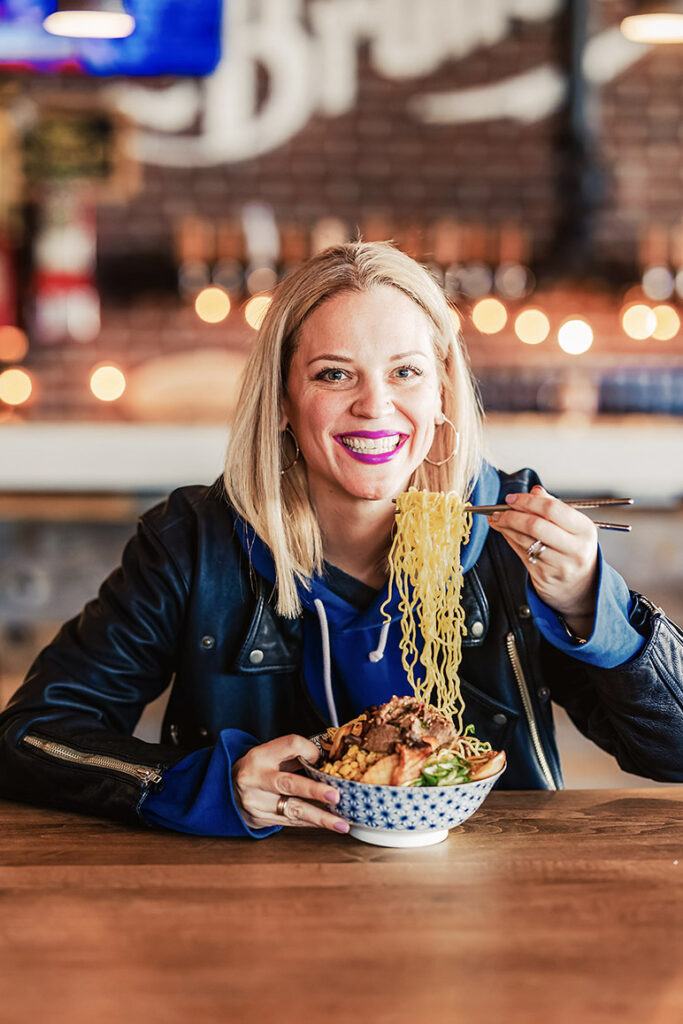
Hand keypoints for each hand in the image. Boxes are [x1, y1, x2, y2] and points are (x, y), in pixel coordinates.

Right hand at [232, 734, 349, 832]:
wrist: (226, 788)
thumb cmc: (257, 768)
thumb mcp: (271, 753)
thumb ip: (296, 753)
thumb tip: (325, 761)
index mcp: (260, 756)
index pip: (290, 745)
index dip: (310, 750)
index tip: (324, 758)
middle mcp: (256, 779)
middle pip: (288, 783)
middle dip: (314, 791)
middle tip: (335, 796)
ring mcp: (256, 803)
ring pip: (293, 810)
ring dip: (320, 818)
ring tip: (341, 824)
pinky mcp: (260, 820)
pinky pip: (291, 822)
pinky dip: (312, 823)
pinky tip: (328, 824)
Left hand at [488, 485, 598, 631]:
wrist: (581, 586)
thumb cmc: (574, 550)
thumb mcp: (573, 527)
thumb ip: (554, 506)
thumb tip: (535, 491)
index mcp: (584, 529)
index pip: (552, 509)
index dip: (528, 501)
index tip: (512, 498)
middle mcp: (574, 548)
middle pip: (535, 525)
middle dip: (511, 515)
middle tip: (499, 510)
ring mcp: (559, 564)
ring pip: (524, 540)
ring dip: (505, 526)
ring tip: (497, 519)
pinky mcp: (544, 575)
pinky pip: (520, 552)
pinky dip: (509, 539)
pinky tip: (504, 531)